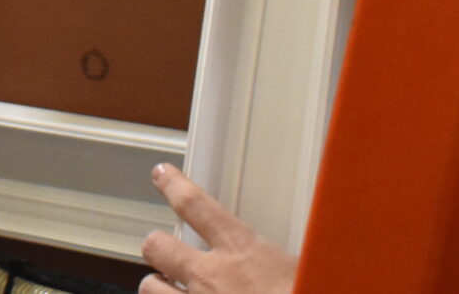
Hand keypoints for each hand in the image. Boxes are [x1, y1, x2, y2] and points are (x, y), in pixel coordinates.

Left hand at [140, 165, 294, 293]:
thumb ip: (280, 261)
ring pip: (150, 288)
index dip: (174, 186)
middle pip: (157, 246)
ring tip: (170, 291)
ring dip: (158, 288)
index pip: (195, 205)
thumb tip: (286, 258)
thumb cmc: (308, 291)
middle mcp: (211, 278)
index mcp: (243, 252)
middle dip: (158, 248)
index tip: (162, 175)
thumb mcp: (304, 270)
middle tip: (165, 253)